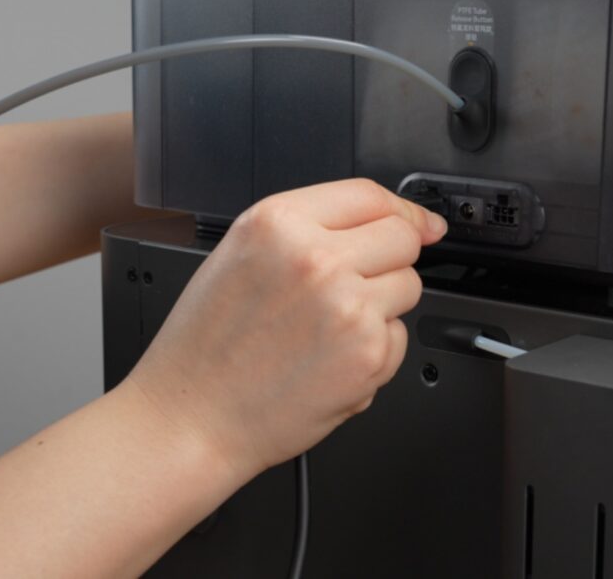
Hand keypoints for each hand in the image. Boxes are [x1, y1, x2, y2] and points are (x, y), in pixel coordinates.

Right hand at [124, 178, 446, 478]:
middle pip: (403, 237)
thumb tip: (393, 222)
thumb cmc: (208, 345)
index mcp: (280, 224)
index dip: (403, 209)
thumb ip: (312, 228)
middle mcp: (317, 260)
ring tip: (327, 328)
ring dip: (383, 305)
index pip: (370, 194)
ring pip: (409, 286)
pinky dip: (375, 350)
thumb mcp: (243, 253)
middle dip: (391, 259)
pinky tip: (329, 359)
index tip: (421, 222)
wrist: (190, 417)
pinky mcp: (368, 354)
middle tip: (352, 287)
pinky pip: (400, 336)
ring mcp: (348, 307)